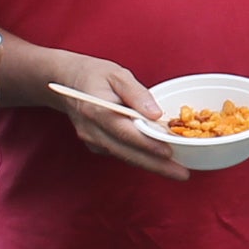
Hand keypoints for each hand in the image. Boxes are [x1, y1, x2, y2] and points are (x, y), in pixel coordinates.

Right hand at [41, 52, 188, 179]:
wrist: (67, 82)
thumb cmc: (96, 75)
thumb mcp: (118, 74)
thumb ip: (137, 93)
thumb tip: (156, 114)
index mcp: (97, 109)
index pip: (125, 131)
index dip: (147, 143)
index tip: (169, 152)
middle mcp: (92, 130)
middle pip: (127, 152)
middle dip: (156, 165)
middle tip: (182, 174)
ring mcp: (92, 140)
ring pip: (125, 156)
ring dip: (151, 165)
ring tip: (177, 171)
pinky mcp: (95, 145)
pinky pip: (121, 153)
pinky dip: (140, 157)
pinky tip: (159, 160)